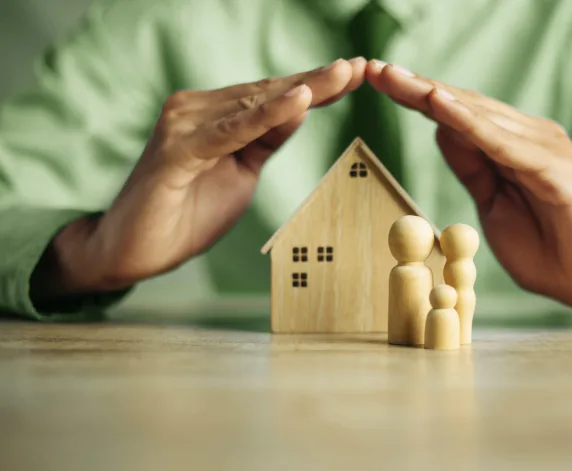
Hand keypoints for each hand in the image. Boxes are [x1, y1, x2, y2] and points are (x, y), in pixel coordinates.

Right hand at [41, 58, 365, 295]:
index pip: (274, 97)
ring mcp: (185, 124)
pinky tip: (300, 101)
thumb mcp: (242, 172)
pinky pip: (231, 130)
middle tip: (359, 65)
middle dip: (318, 81)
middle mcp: (198, 109)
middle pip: (269, 92)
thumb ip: (266, 140)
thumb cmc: (187, 212)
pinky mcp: (178, 149)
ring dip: (302, 89)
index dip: (316, 86)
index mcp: (216, 115)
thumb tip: (301, 108)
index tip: (356, 74)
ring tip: (342, 74)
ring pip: (255, 104)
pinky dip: (267, 115)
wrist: (135, 250)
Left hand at [366, 60, 571, 318]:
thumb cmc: (551, 249)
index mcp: (510, 147)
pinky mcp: (557, 170)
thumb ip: (472, 168)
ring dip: (435, 96)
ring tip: (396, 78)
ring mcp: (544, 150)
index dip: (416, 97)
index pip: (455, 115)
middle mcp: (528, 138)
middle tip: (374, 69)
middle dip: (416, 87)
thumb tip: (441, 130)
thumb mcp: (494, 206)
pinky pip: (505, 144)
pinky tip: (439, 106)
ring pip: (480, 117)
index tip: (376, 80)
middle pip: (463, 106)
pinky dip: (471, 124)